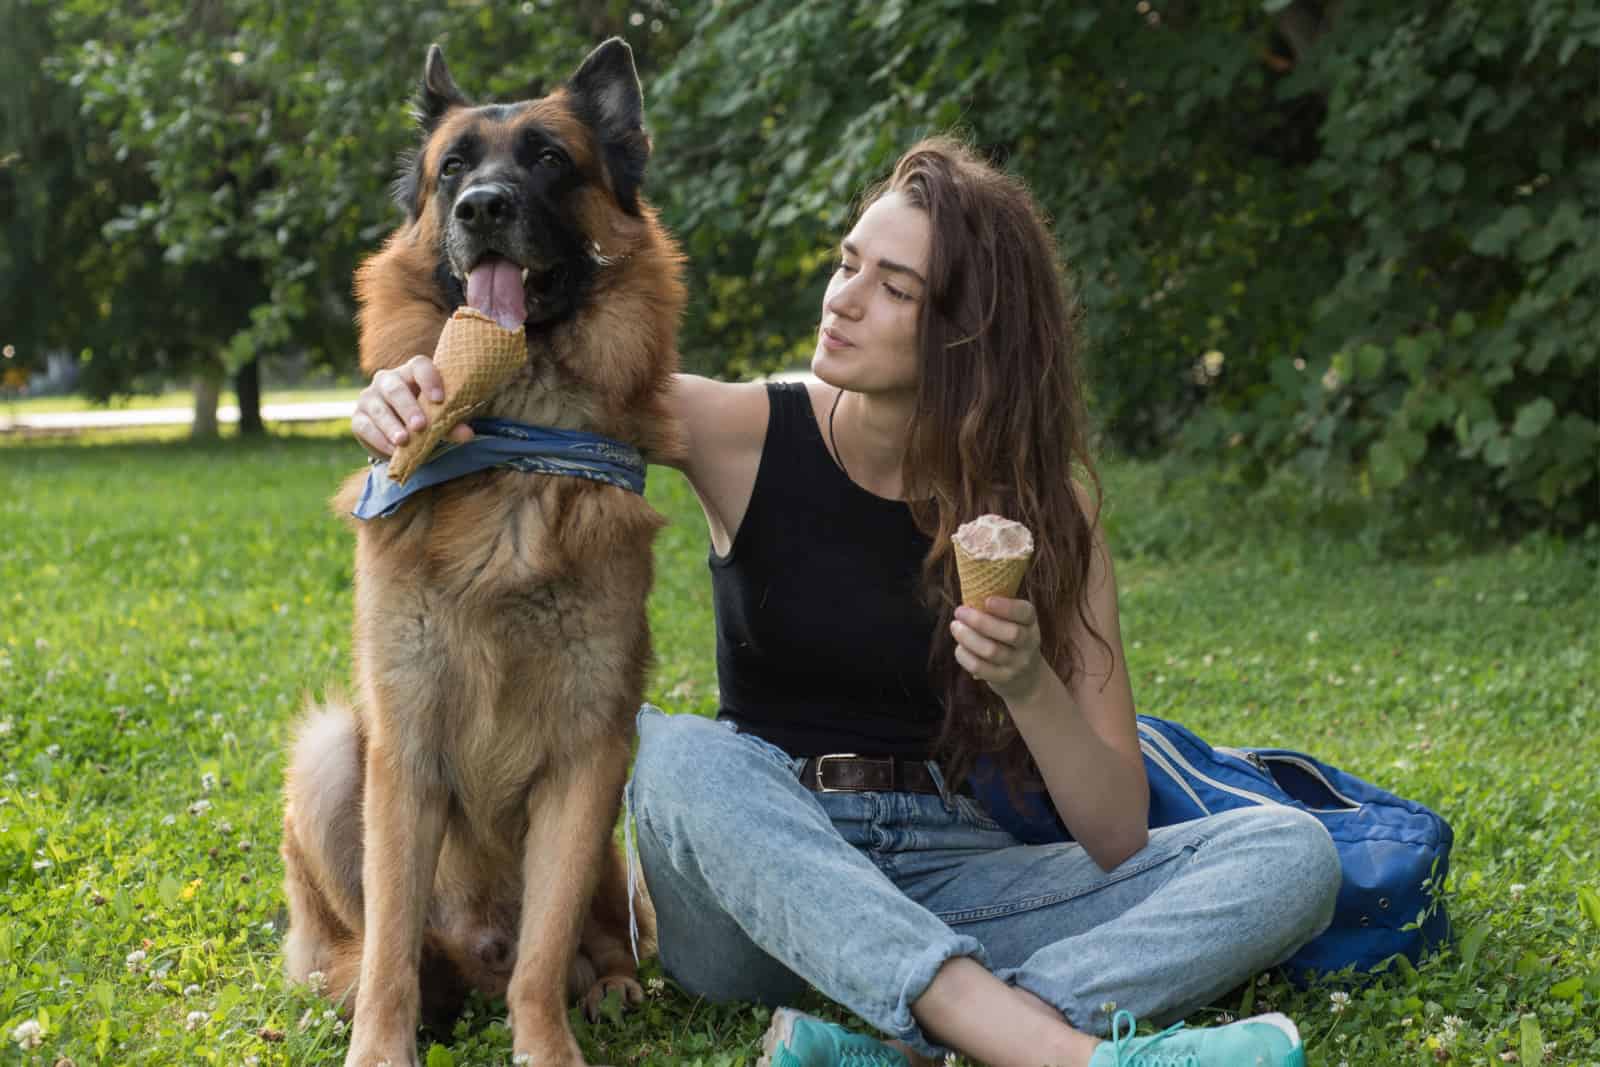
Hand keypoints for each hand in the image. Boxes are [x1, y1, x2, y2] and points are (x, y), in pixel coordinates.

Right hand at [350, 355, 474, 457]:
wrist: (399, 437)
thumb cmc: (425, 418)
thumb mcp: (439, 420)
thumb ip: (451, 424)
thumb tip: (467, 434)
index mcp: (411, 373)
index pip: (419, 366)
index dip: (429, 380)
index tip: (440, 400)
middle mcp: (387, 380)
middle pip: (395, 387)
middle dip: (408, 407)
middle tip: (420, 425)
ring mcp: (369, 397)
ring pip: (378, 407)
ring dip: (391, 425)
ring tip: (403, 441)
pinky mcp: (358, 418)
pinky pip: (365, 426)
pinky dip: (380, 439)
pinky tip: (392, 451)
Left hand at [950, 597, 1045, 705]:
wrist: (1026, 677)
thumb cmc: (1010, 639)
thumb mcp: (1013, 621)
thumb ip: (996, 609)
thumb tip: (969, 592)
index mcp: (1030, 622)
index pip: (1025, 613)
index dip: (1006, 607)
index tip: (987, 600)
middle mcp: (1029, 643)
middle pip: (1010, 633)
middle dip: (980, 621)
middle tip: (959, 611)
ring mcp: (1017, 663)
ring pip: (992, 651)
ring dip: (968, 637)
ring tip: (955, 626)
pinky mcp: (1003, 678)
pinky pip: (980, 668)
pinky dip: (965, 656)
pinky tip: (959, 647)